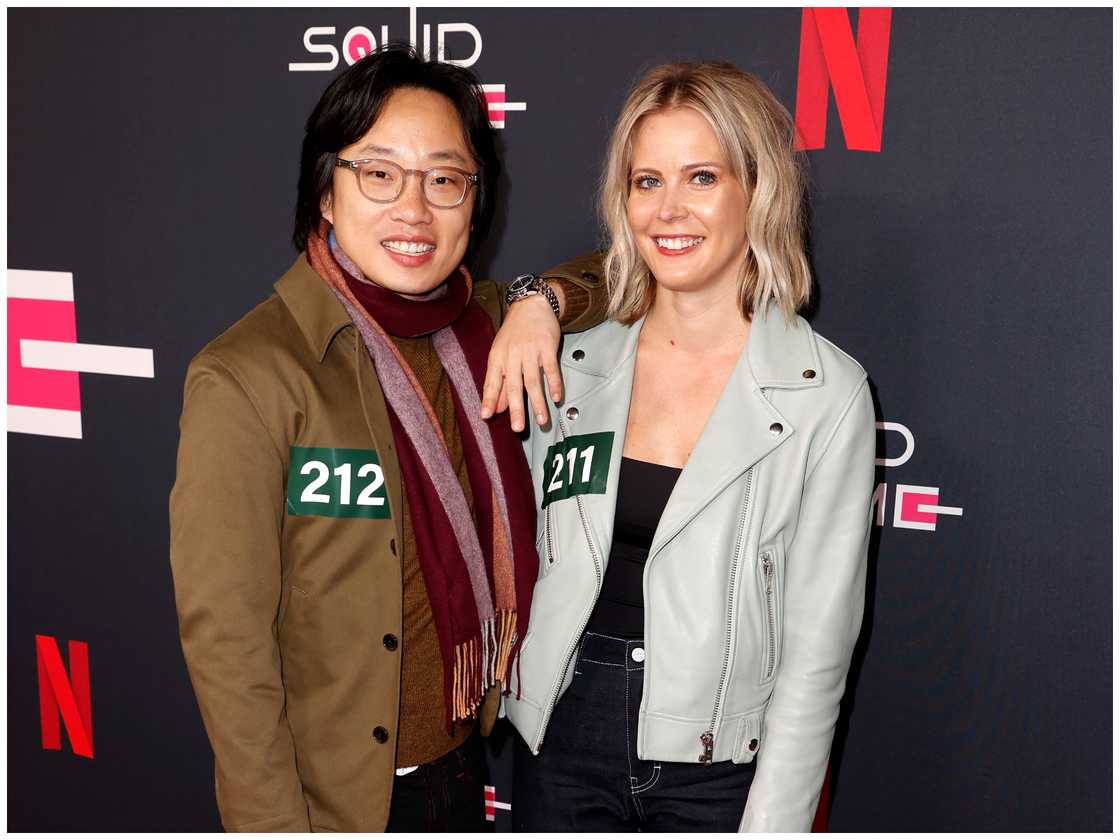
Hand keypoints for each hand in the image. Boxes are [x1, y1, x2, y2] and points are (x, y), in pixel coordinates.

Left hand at [481, 294, 562, 431]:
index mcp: (498, 357)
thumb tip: (498, 408)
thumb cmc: (514, 333)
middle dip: (516, 409)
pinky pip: (551, 368)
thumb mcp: (502, 354)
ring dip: (538, 402)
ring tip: (541, 421)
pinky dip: (555, 384)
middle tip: (517, 428)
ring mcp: (530, 351)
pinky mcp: (547, 346)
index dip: (489, 399)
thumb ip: (501, 382)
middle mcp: (512, 355)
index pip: (492, 382)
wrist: (532, 305)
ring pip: (534, 381)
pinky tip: (557, 398)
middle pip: (514, 385)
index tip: (486, 416)